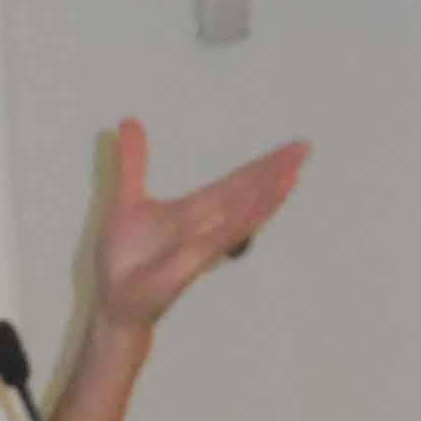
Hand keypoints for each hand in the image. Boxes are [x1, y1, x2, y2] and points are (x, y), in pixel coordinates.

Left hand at [95, 118, 308, 331]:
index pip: (238, 181)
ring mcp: (202, 245)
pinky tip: (253, 210)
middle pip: (247, 193)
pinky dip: (234, 225)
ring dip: (266, 197)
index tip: (294, 147)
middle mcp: (206, 225)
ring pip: (241, 216)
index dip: (265, 164)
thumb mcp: (127, 198)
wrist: (115, 301)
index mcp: (196, 209)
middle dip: (275, 172)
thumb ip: (133, 161)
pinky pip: (218, 240)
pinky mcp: (189, 263)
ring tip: (292, 174)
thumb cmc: (126, 258)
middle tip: (305, 148)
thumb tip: (129, 120)